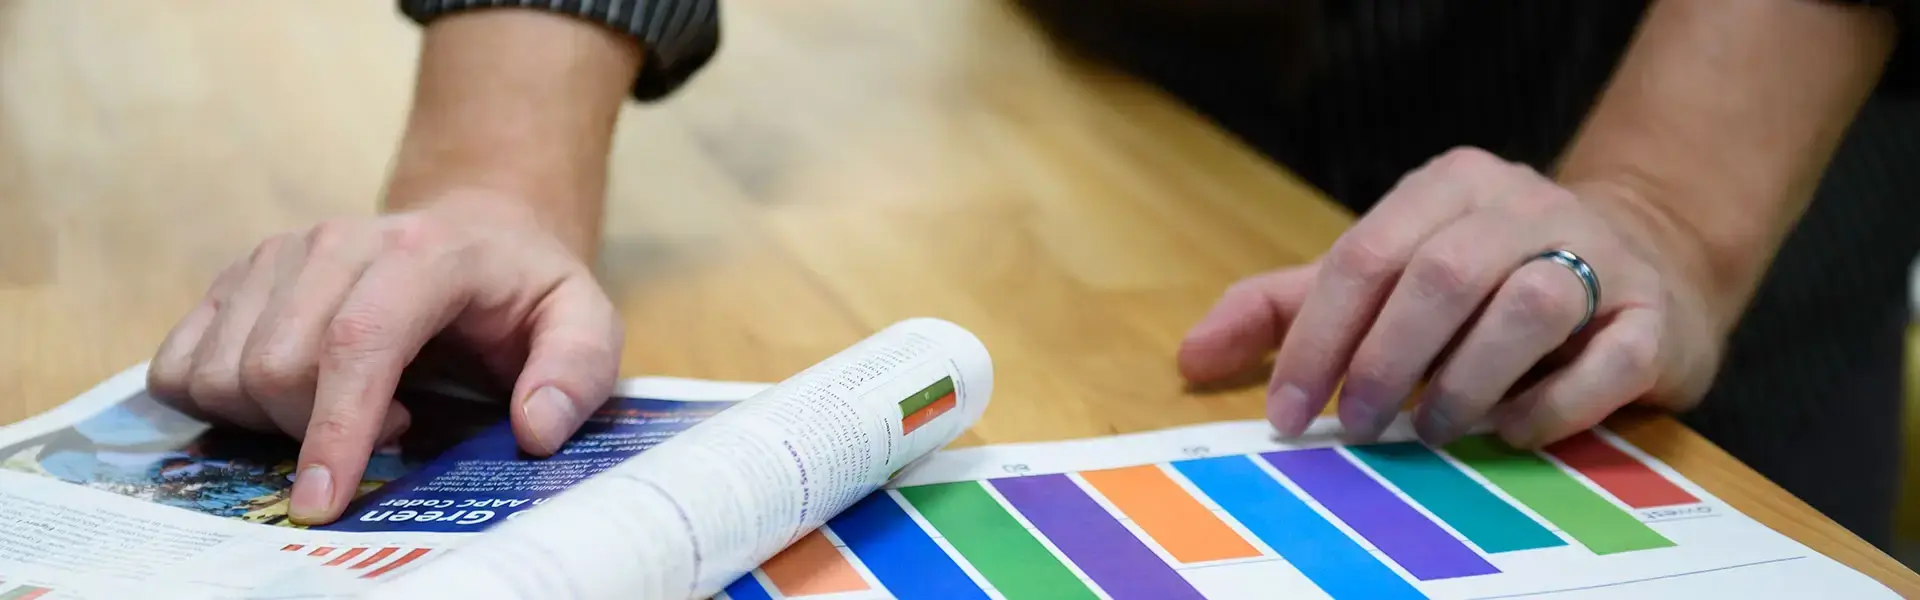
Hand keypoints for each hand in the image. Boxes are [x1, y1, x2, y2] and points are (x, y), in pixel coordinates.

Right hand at [146, 192, 622, 524]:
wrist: (477, 231)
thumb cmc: (525, 292)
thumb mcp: (584, 324)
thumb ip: (575, 373)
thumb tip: (535, 429)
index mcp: (423, 252)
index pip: (357, 342)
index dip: (334, 429)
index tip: (322, 503)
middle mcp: (337, 242)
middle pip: (277, 367)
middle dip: (317, 431)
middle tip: (395, 426)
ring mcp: (279, 254)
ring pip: (222, 369)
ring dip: (272, 419)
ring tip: (352, 405)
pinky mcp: (239, 276)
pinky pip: (180, 361)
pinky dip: (220, 401)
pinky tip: (292, 397)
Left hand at [1177, 147, 1723, 447]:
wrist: (1646, 263)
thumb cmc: (1482, 283)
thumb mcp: (1383, 278)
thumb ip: (1287, 309)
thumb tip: (1188, 357)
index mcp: (1449, 186)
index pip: (1365, 256)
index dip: (1316, 340)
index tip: (1286, 414)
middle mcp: (1525, 205)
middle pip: (1440, 274)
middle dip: (1384, 360)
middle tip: (1355, 426)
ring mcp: (1600, 255)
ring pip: (1526, 302)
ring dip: (1464, 380)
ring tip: (1431, 430)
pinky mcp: (1656, 316)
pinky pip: (1605, 359)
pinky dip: (1550, 404)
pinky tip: (1509, 431)